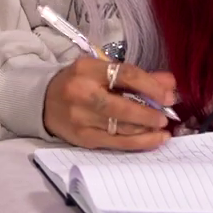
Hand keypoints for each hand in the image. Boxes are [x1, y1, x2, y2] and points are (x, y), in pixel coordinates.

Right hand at [41, 58, 176, 149]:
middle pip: (123, 106)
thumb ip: (135, 76)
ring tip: (163, 129)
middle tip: (166, 116)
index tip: (169, 96)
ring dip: (148, 129)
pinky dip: (140, 143)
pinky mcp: (84, 139)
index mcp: (86, 69)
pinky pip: (117, 143)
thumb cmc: (78, 82)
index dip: (151, 86)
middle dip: (150, 113)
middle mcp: (82, 93)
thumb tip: (170, 83)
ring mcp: (81, 119)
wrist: (43, 102)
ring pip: (122, 128)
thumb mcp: (101, 70)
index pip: (125, 75)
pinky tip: (155, 140)